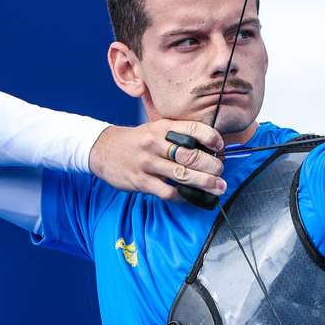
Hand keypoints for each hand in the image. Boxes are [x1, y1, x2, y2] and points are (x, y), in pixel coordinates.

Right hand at [89, 119, 226, 199]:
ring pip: (182, 174)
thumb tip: (210, 148)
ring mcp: (147, 163)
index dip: (211, 138)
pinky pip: (167, 191)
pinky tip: (193, 196)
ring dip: (204, 183)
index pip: (193, 129)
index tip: (220, 147)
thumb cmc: (138, 140)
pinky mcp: (140, 181)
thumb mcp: (156, 129)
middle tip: (221, 171)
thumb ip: (179, 136)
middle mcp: (156, 143)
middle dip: (212, 165)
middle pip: (191, 155)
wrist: (103, 149)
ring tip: (218, 188)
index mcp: (163, 127)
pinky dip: (183, 196)